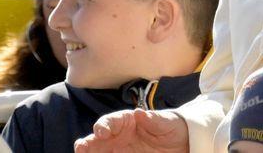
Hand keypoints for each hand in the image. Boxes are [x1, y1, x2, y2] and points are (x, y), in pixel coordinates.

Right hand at [74, 108, 188, 151]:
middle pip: (97, 139)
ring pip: (98, 152)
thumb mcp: (166, 122)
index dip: (104, 125)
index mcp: (127, 121)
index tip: (102, 132)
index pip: (110, 121)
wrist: (181, 143)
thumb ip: (154, 119)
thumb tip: (140, 113)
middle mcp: (118, 136)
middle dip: (87, 143)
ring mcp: (117, 150)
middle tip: (81, 148)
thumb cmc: (171, 127)